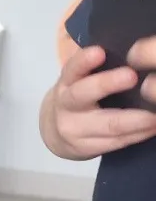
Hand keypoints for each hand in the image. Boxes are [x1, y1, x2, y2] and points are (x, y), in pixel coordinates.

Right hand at [39, 44, 155, 159]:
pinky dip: (138, 134)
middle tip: (131, 76)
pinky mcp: (86, 148)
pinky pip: (116, 142)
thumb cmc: (77, 98)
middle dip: (107, 84)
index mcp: (66, 83)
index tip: (99, 52)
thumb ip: (93, 69)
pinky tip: (153, 127)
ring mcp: (75, 130)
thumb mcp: (76, 80)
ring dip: (135, 119)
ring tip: (154, 115)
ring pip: (107, 125)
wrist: (55, 131)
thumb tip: (130, 53)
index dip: (84, 61)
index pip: (72, 69)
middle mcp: (66, 105)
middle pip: (83, 94)